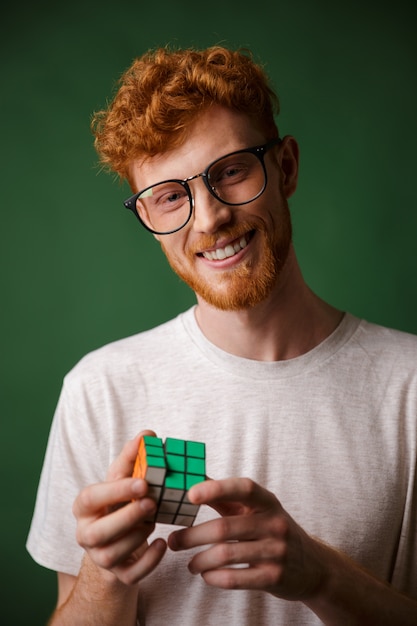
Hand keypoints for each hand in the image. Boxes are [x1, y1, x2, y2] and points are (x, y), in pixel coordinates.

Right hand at [73, 430, 166, 585]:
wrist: (119, 542)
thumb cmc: (119, 504)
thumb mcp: (123, 480)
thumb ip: (133, 457)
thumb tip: (148, 434)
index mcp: (84, 507)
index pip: (91, 498)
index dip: (115, 491)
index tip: (142, 482)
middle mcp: (86, 534)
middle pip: (100, 531)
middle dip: (127, 516)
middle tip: (152, 502)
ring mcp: (100, 558)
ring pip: (114, 553)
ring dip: (138, 535)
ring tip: (154, 520)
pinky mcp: (118, 575)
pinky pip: (132, 574)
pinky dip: (150, 560)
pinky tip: (163, 544)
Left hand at [168, 477, 324, 600]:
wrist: (312, 566)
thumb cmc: (273, 530)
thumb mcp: (257, 509)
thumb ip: (226, 496)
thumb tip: (192, 479)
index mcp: (268, 501)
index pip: (243, 488)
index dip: (216, 489)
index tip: (190, 494)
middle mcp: (274, 523)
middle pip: (224, 527)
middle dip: (192, 535)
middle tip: (173, 540)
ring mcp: (276, 551)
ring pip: (225, 555)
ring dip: (199, 560)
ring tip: (189, 563)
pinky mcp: (274, 577)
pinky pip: (235, 579)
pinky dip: (214, 578)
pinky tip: (206, 575)